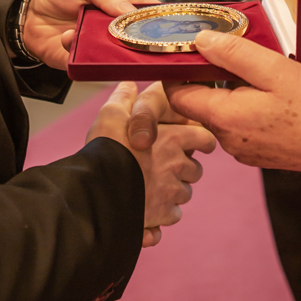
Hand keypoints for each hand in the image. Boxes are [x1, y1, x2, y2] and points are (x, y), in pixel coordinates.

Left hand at [22, 0, 158, 69]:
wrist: (26, 14)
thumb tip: (129, 11)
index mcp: (121, 2)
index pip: (149, 11)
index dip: (160, 19)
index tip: (169, 26)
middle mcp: (116, 27)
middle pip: (140, 39)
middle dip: (141, 42)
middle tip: (139, 40)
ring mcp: (102, 46)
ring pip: (120, 56)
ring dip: (111, 49)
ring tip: (98, 38)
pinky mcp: (85, 62)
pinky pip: (92, 66)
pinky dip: (84, 55)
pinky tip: (69, 37)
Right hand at [87, 81, 215, 246]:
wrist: (95, 191)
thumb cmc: (105, 150)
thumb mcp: (111, 115)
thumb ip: (124, 99)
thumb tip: (130, 85)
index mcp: (172, 138)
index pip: (205, 138)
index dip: (202, 140)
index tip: (197, 143)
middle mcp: (177, 165)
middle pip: (195, 169)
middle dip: (186, 169)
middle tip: (169, 167)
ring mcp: (171, 192)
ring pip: (185, 193)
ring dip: (175, 191)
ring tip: (156, 187)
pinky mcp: (162, 215)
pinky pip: (172, 215)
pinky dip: (165, 214)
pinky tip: (151, 210)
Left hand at [166, 29, 300, 171]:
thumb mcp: (272, 68)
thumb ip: (233, 53)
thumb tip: (201, 41)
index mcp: (224, 117)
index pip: (178, 96)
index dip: (177, 73)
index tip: (188, 53)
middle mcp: (226, 138)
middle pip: (199, 104)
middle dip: (208, 79)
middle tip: (228, 55)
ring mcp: (240, 149)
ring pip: (220, 115)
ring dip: (228, 94)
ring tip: (254, 74)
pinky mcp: (255, 153)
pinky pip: (237, 127)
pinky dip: (243, 109)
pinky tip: (266, 97)